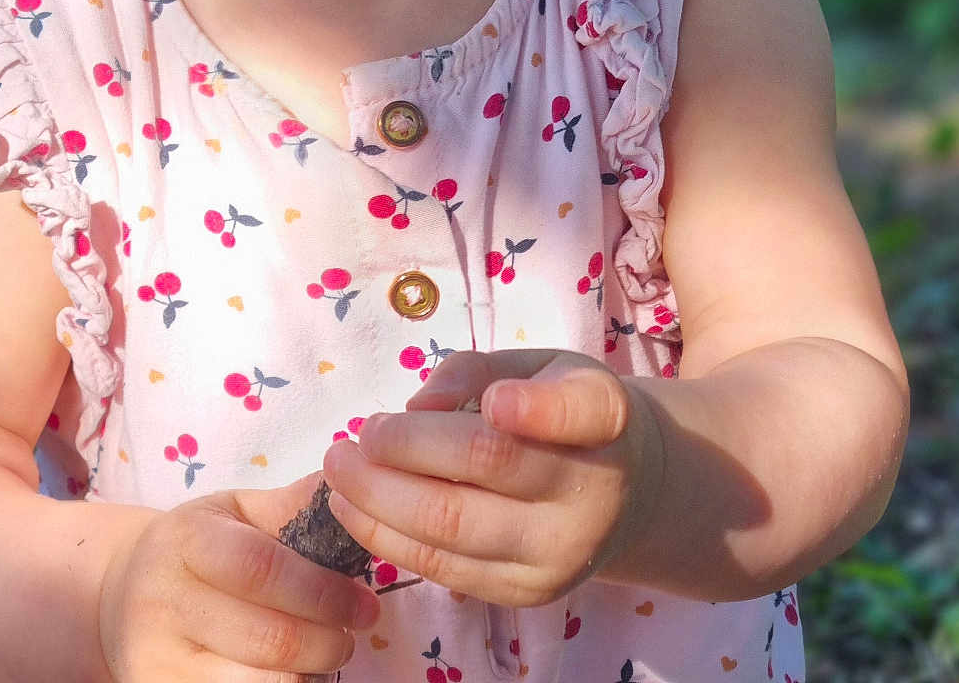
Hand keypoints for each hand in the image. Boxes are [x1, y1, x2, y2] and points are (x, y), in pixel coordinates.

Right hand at [97, 469, 381, 682]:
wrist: (120, 595)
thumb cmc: (194, 548)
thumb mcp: (232, 513)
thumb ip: (289, 505)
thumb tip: (348, 486)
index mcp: (187, 540)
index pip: (260, 569)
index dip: (320, 590)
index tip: (364, 602)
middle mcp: (164, 602)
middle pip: (266, 638)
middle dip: (325, 642)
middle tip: (352, 635)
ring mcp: (157, 659)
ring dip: (305, 674)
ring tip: (323, 655)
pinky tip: (289, 673)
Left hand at [320, 349, 663, 608]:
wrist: (621, 491)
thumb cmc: (559, 407)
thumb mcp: (535, 364)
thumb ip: (475, 370)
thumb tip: (418, 408)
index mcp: (604, 417)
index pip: (578, 413)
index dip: (537, 409)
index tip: (495, 401)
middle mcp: (593, 491)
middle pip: (485, 468)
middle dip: (400, 452)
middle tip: (353, 437)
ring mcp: (562, 552)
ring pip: (453, 531)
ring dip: (377, 501)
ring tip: (337, 472)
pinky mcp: (529, 593)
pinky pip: (445, 570)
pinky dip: (387, 539)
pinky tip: (355, 509)